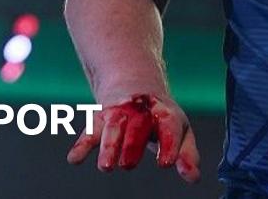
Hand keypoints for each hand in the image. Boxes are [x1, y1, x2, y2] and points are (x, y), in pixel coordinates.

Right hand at [65, 92, 200, 182]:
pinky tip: (74, 159)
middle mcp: (140, 112)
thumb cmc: (161, 119)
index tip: (166, 164)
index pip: (168, 126)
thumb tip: (192, 178)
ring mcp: (118, 114)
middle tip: (128, 165)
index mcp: (164, 113)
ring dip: (108, 146)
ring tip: (106, 167)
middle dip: (132, 144)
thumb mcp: (178, 132)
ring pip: (112, 128)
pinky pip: (89, 132)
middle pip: (137, 126)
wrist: (135, 89)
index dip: (168, 144)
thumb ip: (186, 155)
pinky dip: (81, 145)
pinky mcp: (99, 121)